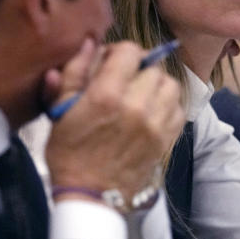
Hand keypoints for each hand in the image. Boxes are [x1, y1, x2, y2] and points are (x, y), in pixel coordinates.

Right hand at [45, 41, 183, 211]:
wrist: (90, 195)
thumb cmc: (69, 153)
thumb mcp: (60, 110)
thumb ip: (74, 72)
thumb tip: (89, 43)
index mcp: (107, 96)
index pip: (130, 51)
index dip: (118, 52)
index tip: (109, 63)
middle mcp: (136, 107)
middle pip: (153, 67)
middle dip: (138, 68)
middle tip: (124, 79)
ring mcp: (156, 125)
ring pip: (170, 86)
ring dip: (156, 84)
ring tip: (141, 93)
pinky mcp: (166, 140)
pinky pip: (179, 109)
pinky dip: (168, 104)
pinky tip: (152, 109)